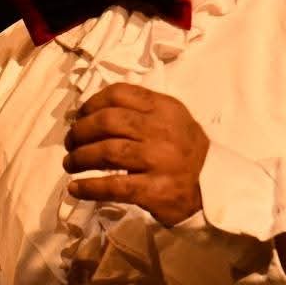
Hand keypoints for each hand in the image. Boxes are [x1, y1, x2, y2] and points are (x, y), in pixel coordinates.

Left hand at [63, 83, 208, 226]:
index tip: (81, 115)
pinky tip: (75, 188)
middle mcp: (162, 131)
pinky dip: (88, 187)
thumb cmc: (187, 152)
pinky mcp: (154, 190)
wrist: (215, 188)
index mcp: (165, 108)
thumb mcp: (173, 120)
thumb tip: (93, 111)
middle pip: (107, 122)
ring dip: (80, 158)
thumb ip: (142, 110)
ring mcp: (159, 161)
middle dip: (80, 131)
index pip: (120, 94)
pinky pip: (113, 186)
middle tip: (71, 142)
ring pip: (107, 152)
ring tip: (70, 163)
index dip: (92, 103)